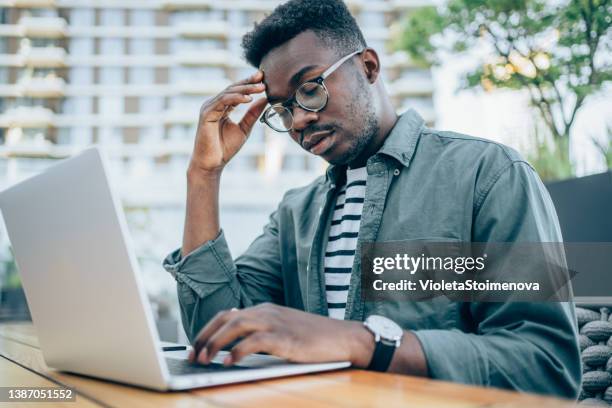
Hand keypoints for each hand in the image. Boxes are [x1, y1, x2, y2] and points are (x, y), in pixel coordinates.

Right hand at [189, 71, 267, 175]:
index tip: (263, 78)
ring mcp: (209, 107)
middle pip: (233, 88)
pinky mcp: (206, 113)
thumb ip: (253, 114)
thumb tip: (265, 99)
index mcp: (222, 107)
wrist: (212, 164)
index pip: (237, 91)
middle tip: (262, 76)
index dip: (249, 83)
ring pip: (229, 92)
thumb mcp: (244, 129)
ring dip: (246, 89)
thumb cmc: (225, 148)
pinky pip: (223, 101)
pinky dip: (236, 98)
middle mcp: (214, 104)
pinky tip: (249, 99)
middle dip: (248, 82)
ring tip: (260, 88)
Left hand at [189, 303, 374, 366]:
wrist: (343, 338)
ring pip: (236, 326)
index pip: (228, 315)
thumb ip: (262, 333)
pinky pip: (254, 342)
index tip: (195, 346)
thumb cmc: (314, 338)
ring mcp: (276, 322)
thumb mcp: (283, 331)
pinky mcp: (284, 337)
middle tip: (193, 356)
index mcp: (265, 309)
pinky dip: (237, 352)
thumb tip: (235, 345)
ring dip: (216, 344)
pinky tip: (228, 363)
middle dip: (205, 337)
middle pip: (226, 319)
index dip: (208, 330)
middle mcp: (267, 312)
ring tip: (205, 360)